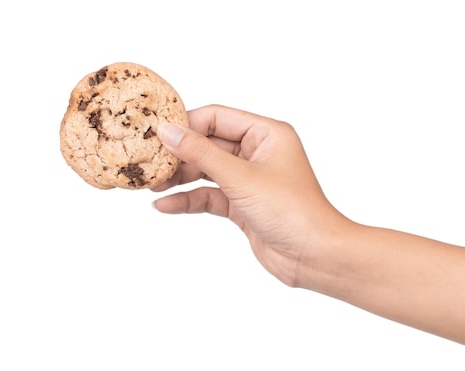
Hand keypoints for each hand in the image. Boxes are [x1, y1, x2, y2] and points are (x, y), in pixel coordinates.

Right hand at [152, 105, 347, 285]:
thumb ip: (201, 154)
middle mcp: (258, 153)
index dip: (186, 124)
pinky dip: (189, 200)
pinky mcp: (243, 205)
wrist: (314, 257)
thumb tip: (167, 130)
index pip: (217, 117)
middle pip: (209, 144)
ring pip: (207, 171)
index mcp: (266, 134)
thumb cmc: (292, 211)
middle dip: (179, 154)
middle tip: (150, 162)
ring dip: (180, 178)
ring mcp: (250, 180)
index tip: (156, 133)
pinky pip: (210, 196)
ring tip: (152, 184)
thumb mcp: (241, 177)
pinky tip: (165, 206)